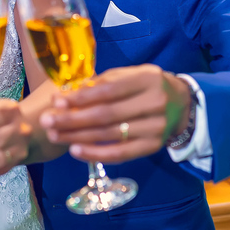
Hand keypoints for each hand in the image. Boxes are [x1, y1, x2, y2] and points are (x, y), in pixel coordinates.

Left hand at [41, 65, 191, 164]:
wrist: (182, 105)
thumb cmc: (147, 86)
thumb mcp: (131, 75)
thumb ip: (103, 82)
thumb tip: (69, 92)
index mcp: (147, 79)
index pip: (108, 90)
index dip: (81, 97)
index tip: (57, 101)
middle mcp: (154, 103)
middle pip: (106, 114)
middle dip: (72, 119)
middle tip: (47, 121)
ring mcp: (155, 127)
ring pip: (110, 135)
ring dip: (78, 137)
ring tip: (55, 135)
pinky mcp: (153, 146)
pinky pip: (120, 154)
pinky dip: (96, 154)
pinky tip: (75, 151)